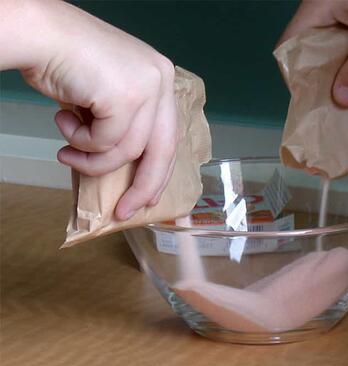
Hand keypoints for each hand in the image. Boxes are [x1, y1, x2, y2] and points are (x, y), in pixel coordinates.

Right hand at [1, 0, 176, 219]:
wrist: (39, 33)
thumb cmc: (67, 65)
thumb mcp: (108, 98)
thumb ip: (124, 125)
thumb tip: (125, 168)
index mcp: (161, 79)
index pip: (169, 137)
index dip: (159, 173)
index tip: (148, 199)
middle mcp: (161, 80)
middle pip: (162, 150)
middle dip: (143, 186)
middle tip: (125, 211)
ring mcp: (147, 87)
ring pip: (128, 150)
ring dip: (92, 160)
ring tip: (67, 154)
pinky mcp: (126, 96)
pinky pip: (104, 142)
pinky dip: (80, 141)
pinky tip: (62, 121)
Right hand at [279, 0, 347, 107]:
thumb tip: (342, 101)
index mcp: (316, 8)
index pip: (288, 45)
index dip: (294, 72)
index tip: (308, 96)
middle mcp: (319, 10)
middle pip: (306, 49)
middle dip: (317, 76)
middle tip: (327, 102)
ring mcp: (335, 11)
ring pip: (325, 48)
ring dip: (334, 70)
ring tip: (343, 95)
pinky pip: (341, 42)